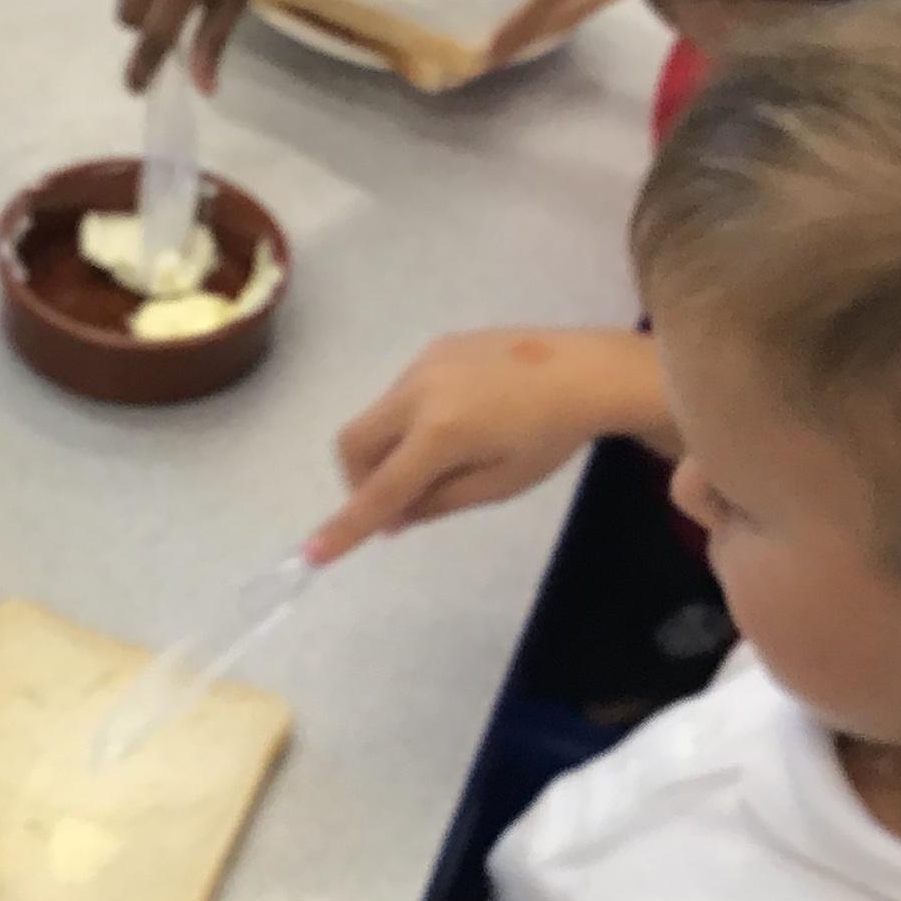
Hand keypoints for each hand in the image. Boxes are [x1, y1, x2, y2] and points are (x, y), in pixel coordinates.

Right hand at [313, 327, 667, 561]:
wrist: (588, 371)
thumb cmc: (550, 438)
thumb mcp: (498, 485)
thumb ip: (437, 503)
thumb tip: (390, 519)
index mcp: (440, 433)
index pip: (380, 490)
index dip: (345, 526)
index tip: (311, 555)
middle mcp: (419, 391)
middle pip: (354, 442)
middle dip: (361, 479)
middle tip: (400, 501)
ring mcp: (425, 362)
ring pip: (377, 416)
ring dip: (390, 448)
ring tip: (444, 458)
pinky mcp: (437, 346)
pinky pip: (403, 393)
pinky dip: (409, 421)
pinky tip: (460, 422)